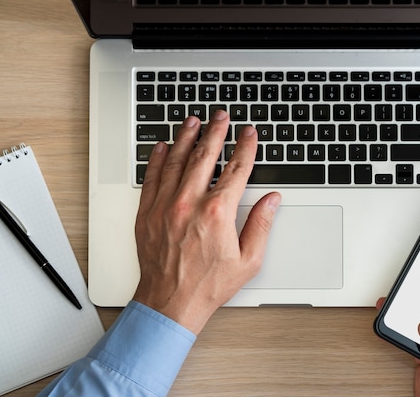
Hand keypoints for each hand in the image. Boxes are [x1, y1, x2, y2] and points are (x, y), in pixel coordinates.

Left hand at [133, 110, 280, 334]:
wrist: (170, 303)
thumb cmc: (208, 284)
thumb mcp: (248, 259)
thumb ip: (261, 224)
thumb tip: (272, 200)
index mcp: (217, 213)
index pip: (237, 169)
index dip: (246, 147)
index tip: (249, 134)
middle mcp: (189, 204)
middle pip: (206, 156)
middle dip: (216, 131)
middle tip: (221, 116)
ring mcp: (165, 206)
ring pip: (177, 160)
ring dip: (187, 137)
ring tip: (193, 120)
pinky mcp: (147, 213)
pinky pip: (152, 177)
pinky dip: (158, 159)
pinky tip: (164, 146)